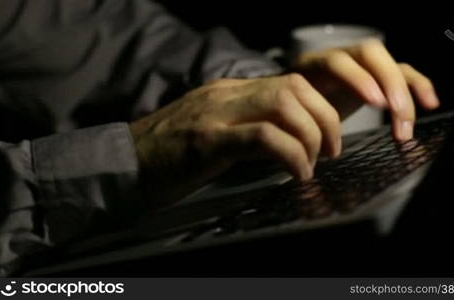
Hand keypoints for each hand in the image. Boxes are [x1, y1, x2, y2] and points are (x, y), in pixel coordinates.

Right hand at [129, 74, 340, 207]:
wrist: (123, 164)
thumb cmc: (169, 155)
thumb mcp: (214, 134)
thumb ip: (248, 131)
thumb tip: (287, 144)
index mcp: (228, 93)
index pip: (289, 83)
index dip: (320, 108)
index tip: (328, 139)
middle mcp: (225, 95)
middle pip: (294, 88)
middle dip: (325, 120)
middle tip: (330, 152)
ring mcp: (214, 114)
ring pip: (283, 105)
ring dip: (310, 136)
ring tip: (312, 165)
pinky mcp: (206, 140)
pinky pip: (262, 137)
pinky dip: (290, 154)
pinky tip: (296, 174)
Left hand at [293, 38, 439, 140]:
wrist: (294, 105)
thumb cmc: (293, 113)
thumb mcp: (292, 116)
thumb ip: (300, 124)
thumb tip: (310, 156)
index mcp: (313, 66)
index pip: (337, 62)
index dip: (358, 78)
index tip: (376, 102)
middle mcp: (340, 59)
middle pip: (371, 55)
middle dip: (389, 83)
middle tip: (397, 114)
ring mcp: (361, 67)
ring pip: (390, 66)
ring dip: (404, 95)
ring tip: (405, 126)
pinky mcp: (378, 78)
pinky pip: (404, 75)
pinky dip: (418, 87)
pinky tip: (430, 104)